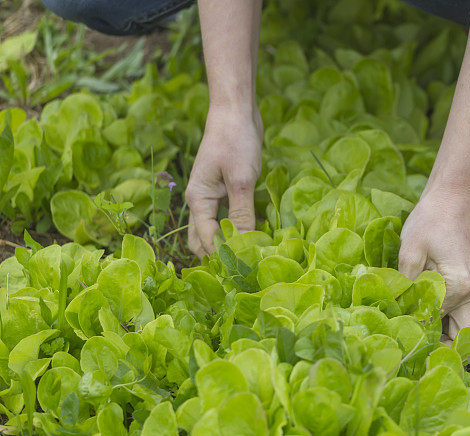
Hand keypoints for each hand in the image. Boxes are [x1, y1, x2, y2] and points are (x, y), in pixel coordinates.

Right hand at [185, 105, 263, 256]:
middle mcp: (200, 201)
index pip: (207, 240)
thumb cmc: (235, 141)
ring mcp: (211, 197)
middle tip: (243, 271)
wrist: (235, 112)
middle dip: (218, 256)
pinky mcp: (225, 191)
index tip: (247, 269)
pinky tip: (254, 236)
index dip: (224, 256)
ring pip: (213, 231)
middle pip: (202, 240)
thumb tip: (243, 246)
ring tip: (249, 258)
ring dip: (226, 244)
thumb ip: (241, 214)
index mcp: (198, 200)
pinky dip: (235, 229)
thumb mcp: (241, 180)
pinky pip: (226, 218)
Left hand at [399, 186, 469, 340]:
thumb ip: (405, 286)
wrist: (449, 199)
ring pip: (459, 329)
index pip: (434, 323)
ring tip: (411, 340)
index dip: (413, 332)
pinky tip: (417, 320)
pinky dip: (440, 322)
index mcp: (459, 287)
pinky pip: (455, 314)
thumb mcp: (410, 252)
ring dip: (440, 337)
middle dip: (438, 348)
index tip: (392, 337)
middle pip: (459, 337)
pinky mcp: (463, 286)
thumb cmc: (430, 220)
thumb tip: (394, 315)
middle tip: (408, 352)